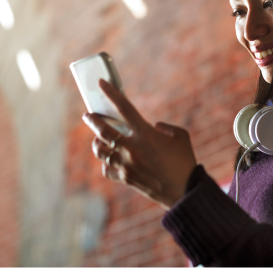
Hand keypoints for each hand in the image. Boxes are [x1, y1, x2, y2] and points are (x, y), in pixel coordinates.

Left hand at [84, 78, 197, 209]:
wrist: (183, 189)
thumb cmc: (184, 160)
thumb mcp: (180, 136)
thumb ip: (165, 126)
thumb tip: (154, 127)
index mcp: (145, 132)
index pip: (124, 107)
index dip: (111, 93)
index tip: (101, 83)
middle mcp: (131, 147)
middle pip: (103, 130)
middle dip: (92, 120)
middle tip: (88, 115)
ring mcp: (125, 164)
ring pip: (100, 150)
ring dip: (97, 142)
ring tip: (97, 138)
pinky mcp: (124, 178)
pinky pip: (106, 169)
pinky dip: (106, 163)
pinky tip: (110, 160)